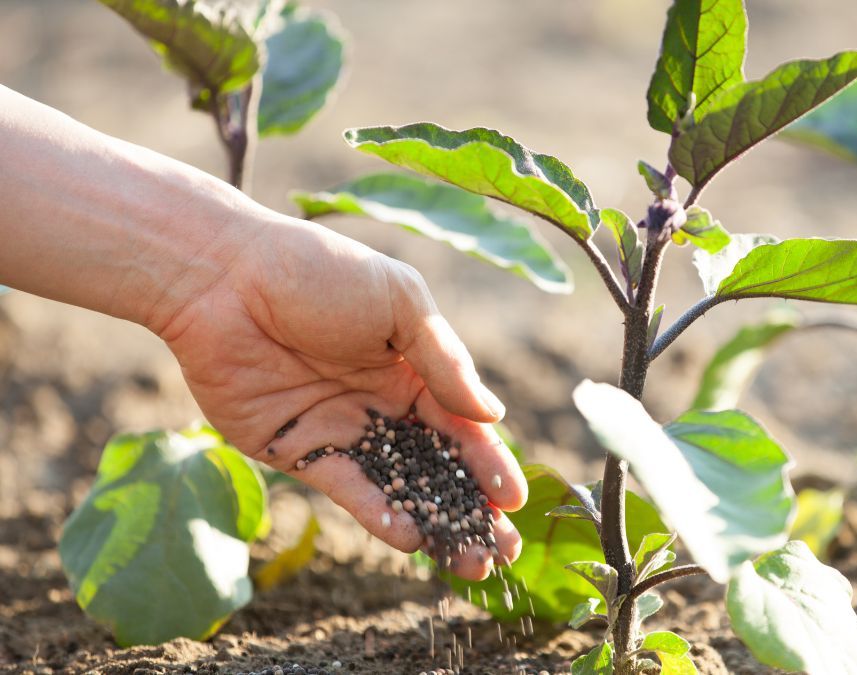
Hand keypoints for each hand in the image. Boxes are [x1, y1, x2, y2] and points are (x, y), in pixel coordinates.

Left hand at [157, 216, 525, 580]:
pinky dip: (379, 514)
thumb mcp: (399, 301)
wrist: (223, 276)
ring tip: (470, 563)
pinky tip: (411, 538)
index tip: (515, 500)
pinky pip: (348, 488)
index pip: (462, 424)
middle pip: (437, 465)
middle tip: (504, 550)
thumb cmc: (318, 272)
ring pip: (398, 487)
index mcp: (413, 366)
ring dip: (435, 524)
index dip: (490, 462)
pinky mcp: (299, 450)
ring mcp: (342, 429)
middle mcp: (382, 403)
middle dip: (472, 508)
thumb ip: (445, 361)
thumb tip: (492, 415)